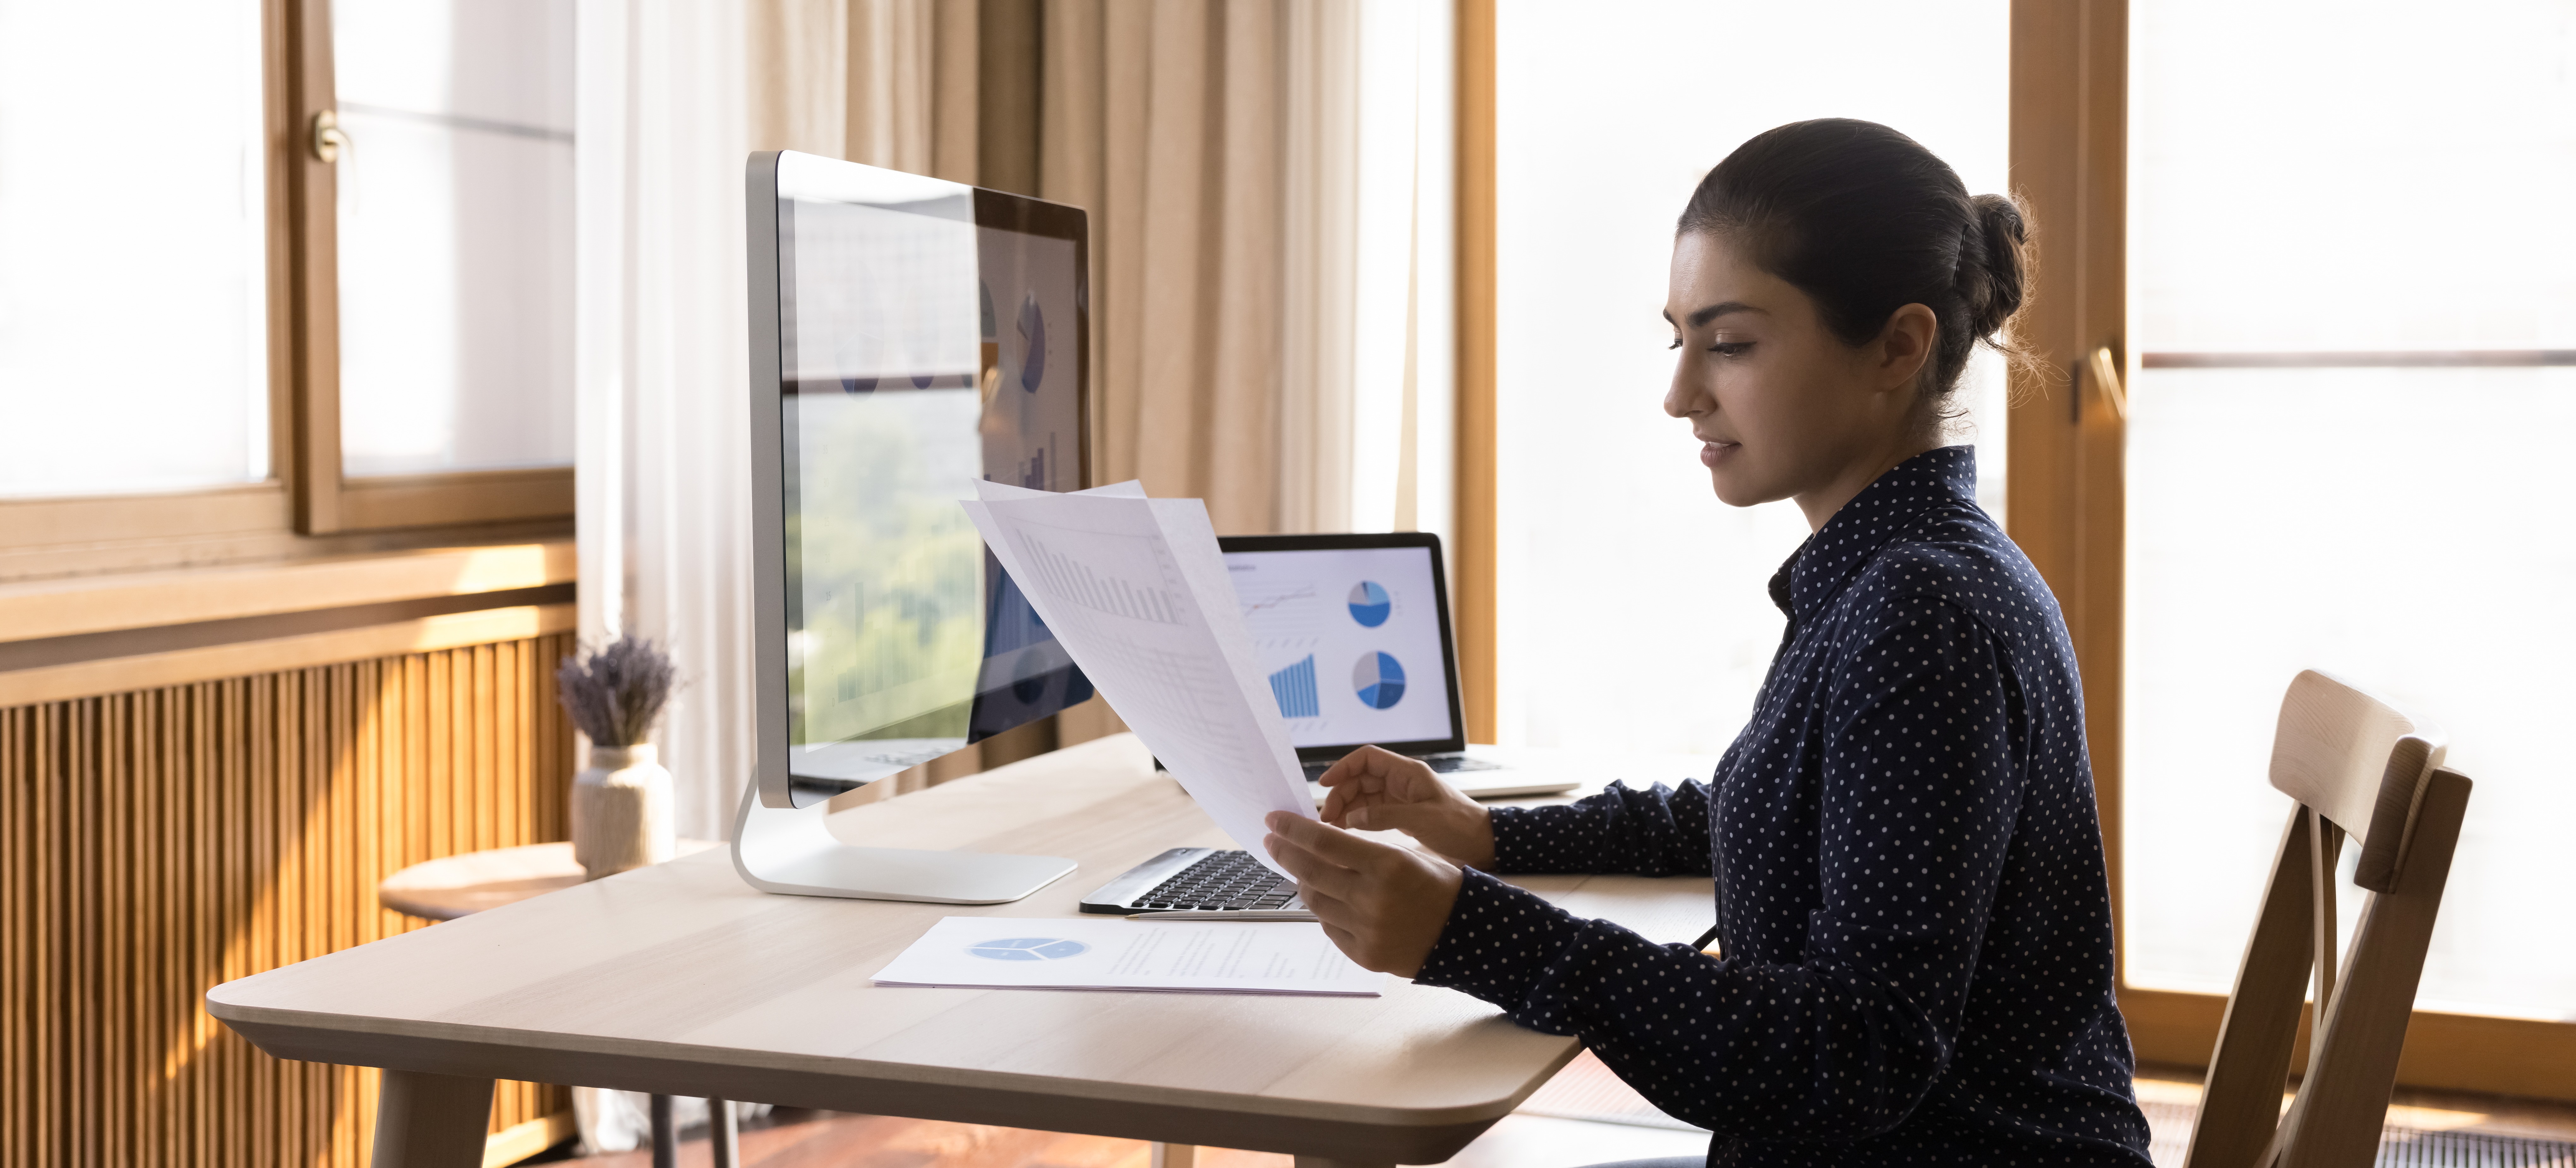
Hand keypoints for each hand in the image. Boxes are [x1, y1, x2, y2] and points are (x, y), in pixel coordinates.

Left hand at [1263, 810, 1462, 976]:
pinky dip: (1325, 911)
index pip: (1324, 841)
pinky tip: (1327, 899)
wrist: (1465, 933)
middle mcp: (1373, 898)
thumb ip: (1361, 851)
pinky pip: (1329, 928)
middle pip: (1310, 871)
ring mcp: (1367, 930)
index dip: (1293, 829)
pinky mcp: (1365, 954)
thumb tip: (1315, 843)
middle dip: (1285, 852)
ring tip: (1301, 870)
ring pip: (1315, 901)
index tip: (1274, 820)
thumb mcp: (1405, 855)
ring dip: (1303, 882)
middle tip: (1272, 841)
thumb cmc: (1436, 886)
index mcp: (1387, 864)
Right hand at [1315, 746, 1496, 868]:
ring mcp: (1400, 797)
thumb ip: (1385, 816)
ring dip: (1346, 807)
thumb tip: (1351, 818)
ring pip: (1364, 795)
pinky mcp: (1401, 813)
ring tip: (1332, 825)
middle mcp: (1402, 781)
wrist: (1482, 842)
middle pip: (1361, 778)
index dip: (1343, 767)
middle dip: (1341, 793)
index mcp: (1408, 773)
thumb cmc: (1460, 826)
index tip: (1325, 784)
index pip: (1367, 758)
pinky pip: (1372, 810)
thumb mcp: (1422, 820)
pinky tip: (1346, 830)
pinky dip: (1357, 818)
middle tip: (1327, 817)